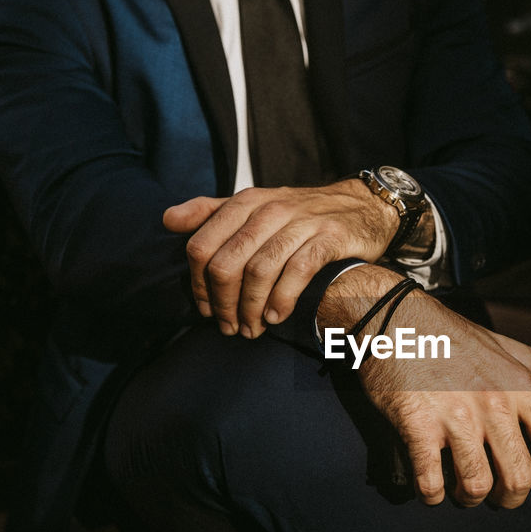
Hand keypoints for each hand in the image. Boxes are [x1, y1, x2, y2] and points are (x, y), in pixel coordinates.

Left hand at [162, 179, 397, 336]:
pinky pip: (298, 270)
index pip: (202, 246)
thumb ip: (211, 212)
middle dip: (224, 304)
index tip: (207, 310)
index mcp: (246, 202)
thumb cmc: (303, 214)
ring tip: (253, 329)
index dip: (199, 285)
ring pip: (260, 270)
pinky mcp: (330, 237)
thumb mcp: (256, 205)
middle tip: (230, 327)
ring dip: (252, 308)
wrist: (363, 205)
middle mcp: (270, 209)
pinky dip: (283, 298)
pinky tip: (277, 316)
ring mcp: (301, 222)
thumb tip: (167, 219)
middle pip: (227, 263)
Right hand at [321, 265, 530, 511]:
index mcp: (520, 386)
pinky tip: (432, 491)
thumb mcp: (503, 343)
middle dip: (512, 499)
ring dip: (470, 499)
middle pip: (519, 476)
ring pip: (476, 484)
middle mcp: (494, 404)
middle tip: (501, 500)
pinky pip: (431, 480)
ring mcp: (456, 417)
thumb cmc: (449, 333)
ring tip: (463, 494)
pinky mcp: (419, 426)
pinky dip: (432, 495)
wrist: (394, 317)